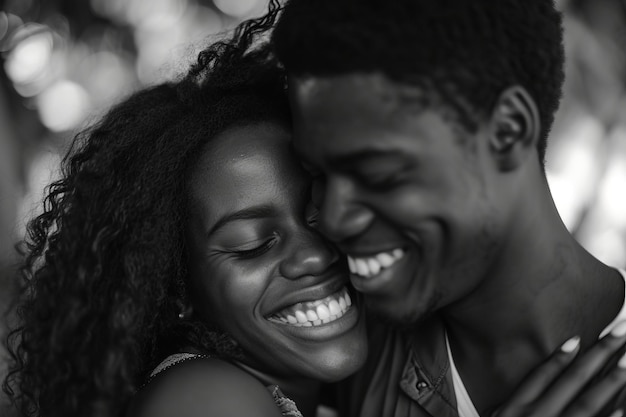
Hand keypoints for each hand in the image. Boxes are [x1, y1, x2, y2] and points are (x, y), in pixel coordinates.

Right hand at [492, 320, 625, 416]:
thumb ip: (503, 406)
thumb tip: (503, 391)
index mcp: (515, 408)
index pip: (540, 376)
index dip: (559, 357)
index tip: (578, 338)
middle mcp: (538, 416)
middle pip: (572, 381)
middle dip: (599, 355)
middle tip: (621, 331)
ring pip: (587, 403)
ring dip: (611, 381)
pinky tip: (624, 405)